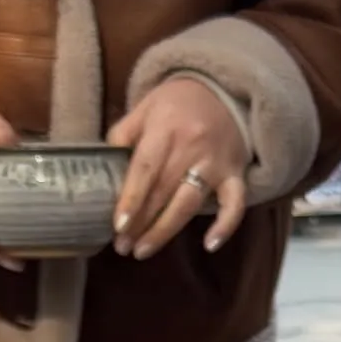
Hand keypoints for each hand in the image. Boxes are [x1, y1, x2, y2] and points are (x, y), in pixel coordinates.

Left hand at [107, 77, 249, 259]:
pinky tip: (209, 246)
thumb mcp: (146, 107)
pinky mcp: (236, 175)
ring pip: (189, 204)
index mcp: (165, 129)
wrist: (223, 90)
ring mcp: (215, 164)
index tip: (119, 226)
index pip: (145, 169)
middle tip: (122, 247)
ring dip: (165, 231)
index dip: (132, 199)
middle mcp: (191, 147)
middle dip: (141, 223)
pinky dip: (225, 226)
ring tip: (143, 251)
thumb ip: (124, 133)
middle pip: (163, 192)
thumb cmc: (177, 104)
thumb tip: (104, 164)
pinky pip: (234, 205)